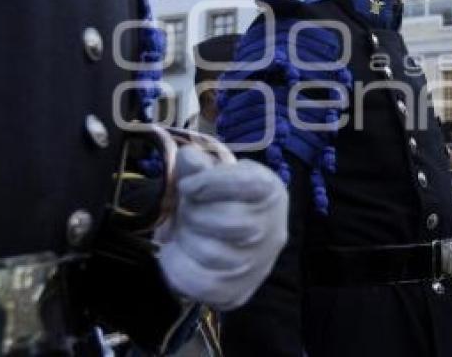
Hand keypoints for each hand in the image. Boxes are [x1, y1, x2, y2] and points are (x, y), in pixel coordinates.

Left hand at [157, 146, 288, 309]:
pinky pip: (205, 286)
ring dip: (188, 241)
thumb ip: (198, 165)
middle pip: (230, 222)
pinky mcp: (240, 292)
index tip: (188, 186)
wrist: (223, 240)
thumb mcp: (209, 175)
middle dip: (196, 213)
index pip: (246, 185)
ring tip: (186, 233)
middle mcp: (273, 229)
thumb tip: (189, 159)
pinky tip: (178, 255)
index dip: (209, 183)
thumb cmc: (216, 199)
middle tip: (187, 211)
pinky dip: (181, 270)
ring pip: (215, 255)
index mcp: (271, 192)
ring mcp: (259, 264)